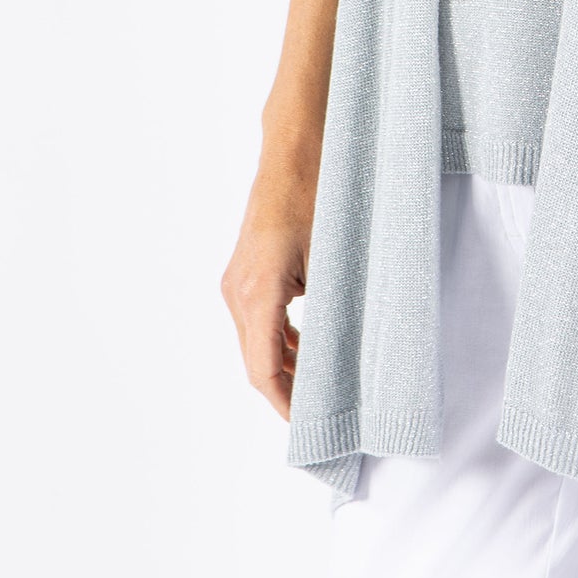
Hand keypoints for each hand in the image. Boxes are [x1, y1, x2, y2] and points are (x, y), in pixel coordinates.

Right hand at [220, 163, 314, 420]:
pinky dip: (281, 340)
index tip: (310, 429)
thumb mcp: (332, 256)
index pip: (263, 369)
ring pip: (257, 342)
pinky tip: (310, 348)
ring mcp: (236, 281)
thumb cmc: (319, 193)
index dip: (285, 404)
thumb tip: (342, 359)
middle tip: (325, 416)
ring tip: (325, 387)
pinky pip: (258, 320)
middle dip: (288, 391)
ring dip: (286, 365)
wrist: (296, 148)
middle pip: (257, 361)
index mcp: (257, 290)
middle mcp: (237, 290)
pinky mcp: (243, 272)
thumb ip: (329, 310)